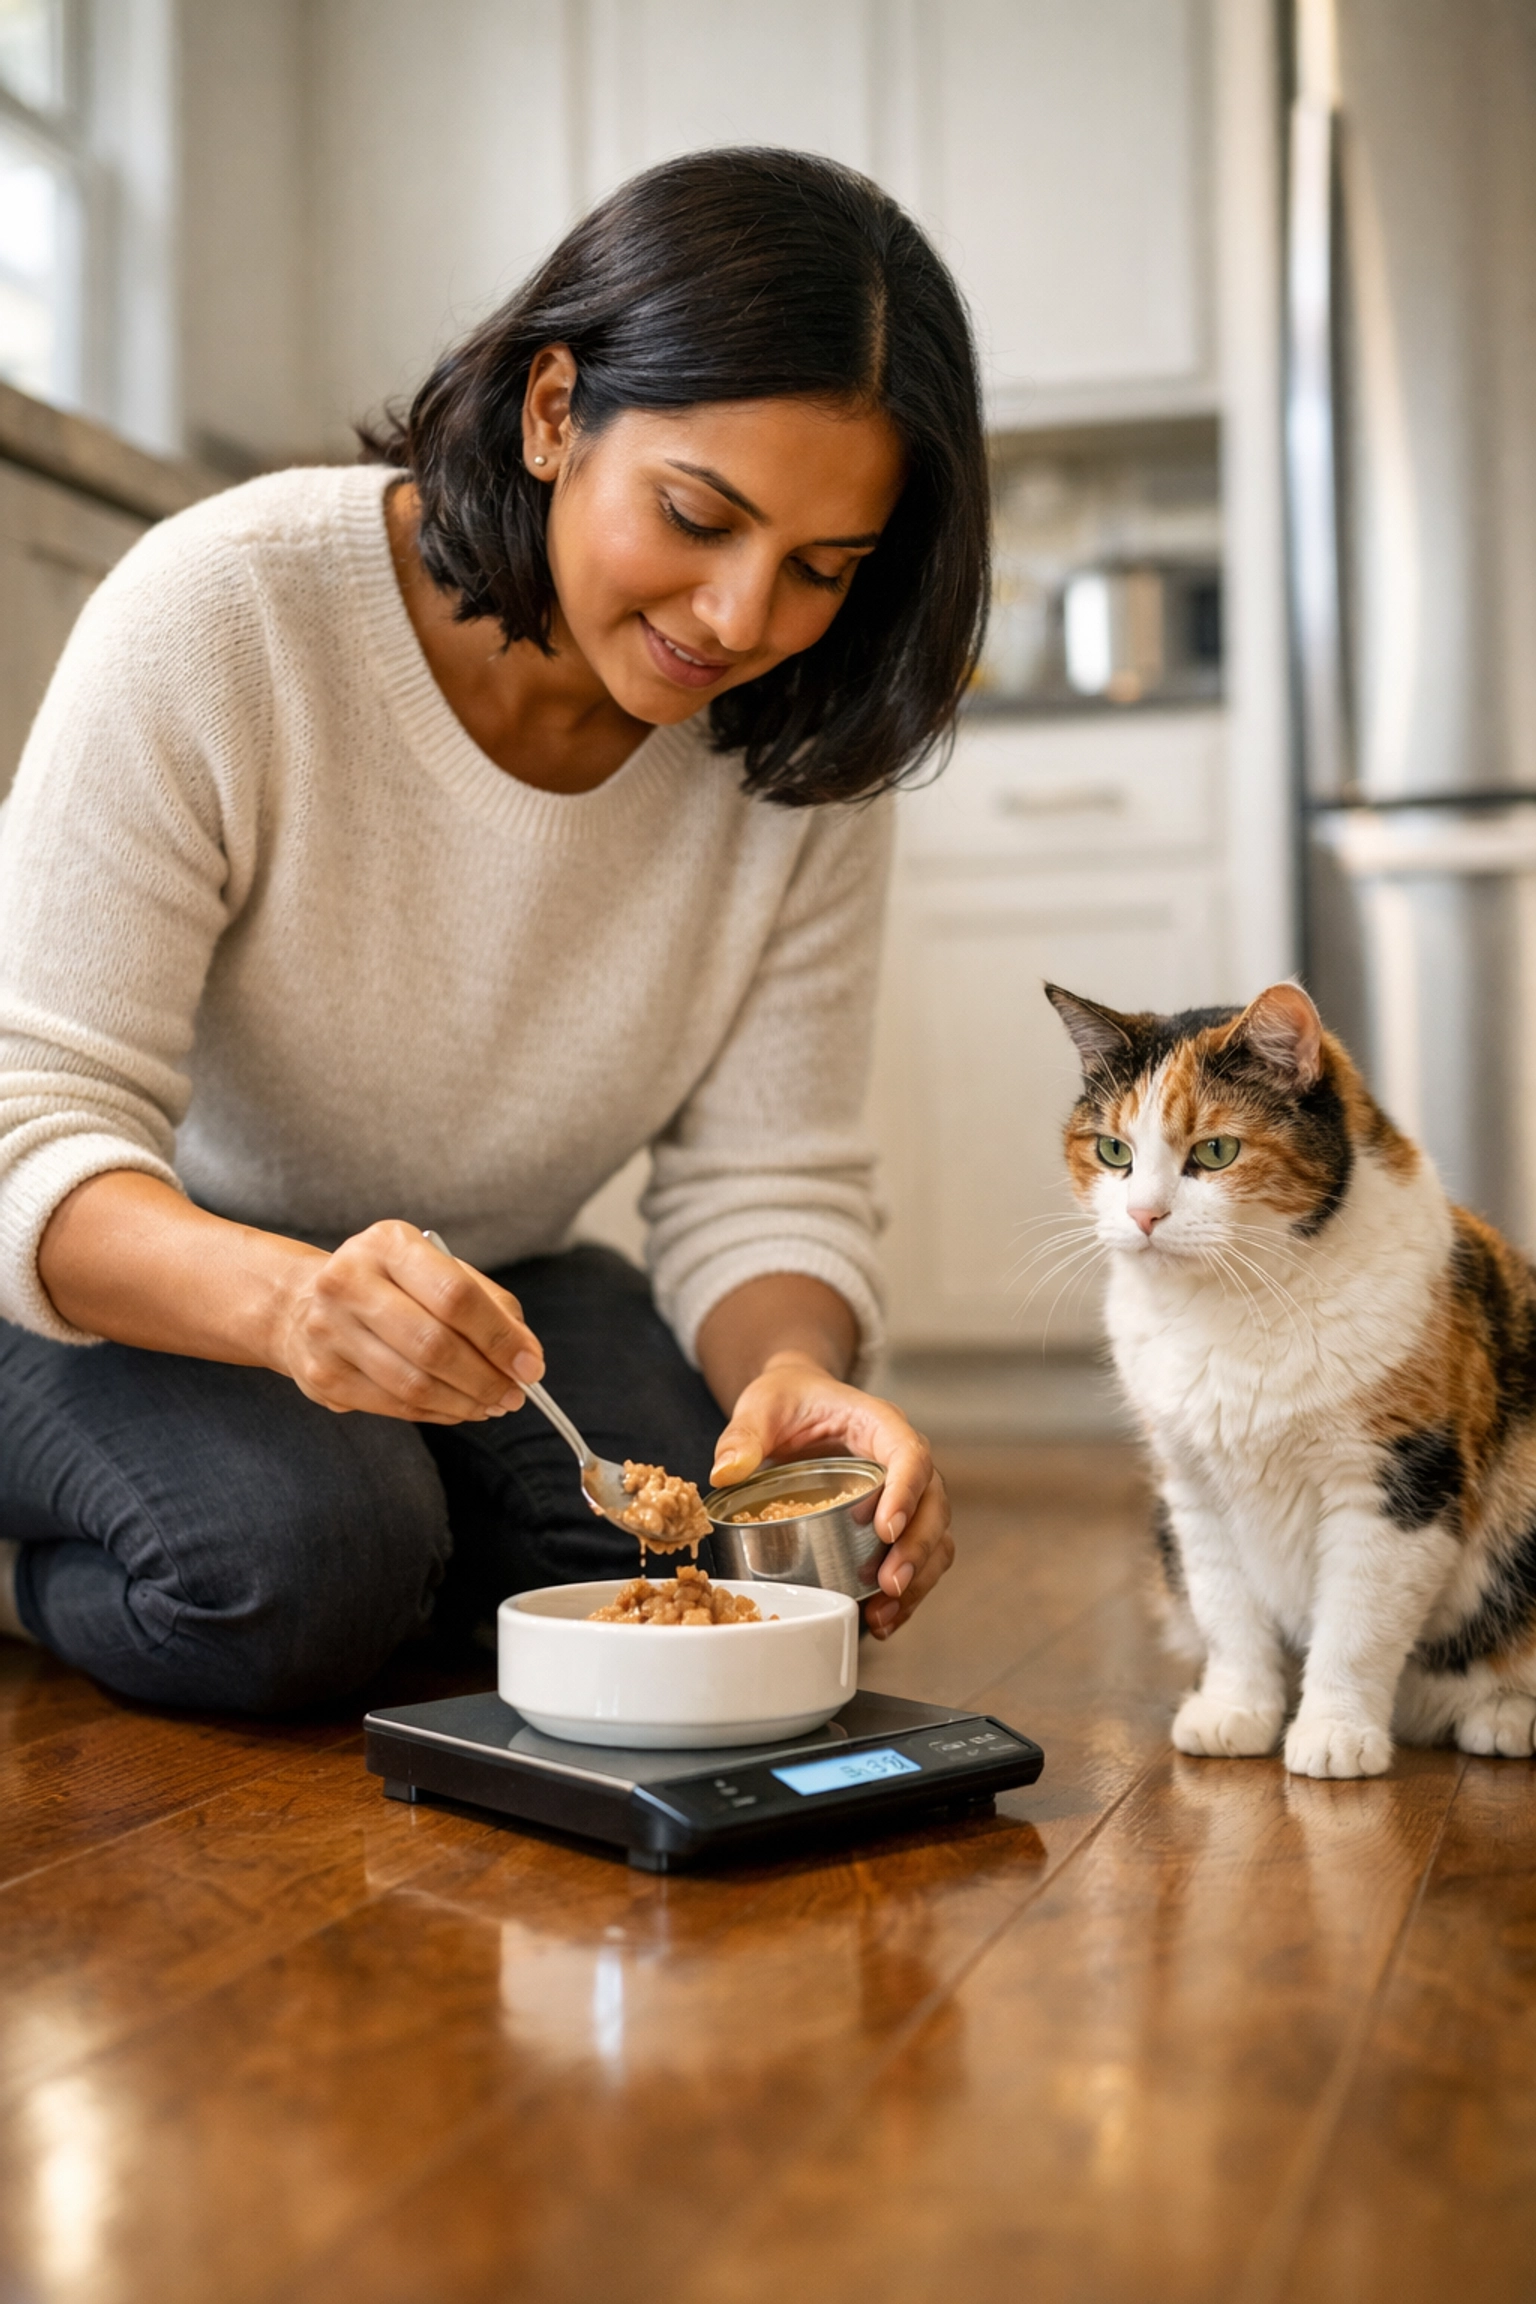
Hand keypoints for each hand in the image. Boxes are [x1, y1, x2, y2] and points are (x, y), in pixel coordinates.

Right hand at [273, 1220, 544, 1421]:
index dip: (499, 1336)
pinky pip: (394, 1405)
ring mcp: (328, 1331)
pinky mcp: (322, 1376)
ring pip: (414, 1384)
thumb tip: (525, 1355)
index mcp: (387, 1245)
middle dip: (485, 1377)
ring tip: (492, 1404)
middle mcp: (349, 1282)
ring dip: (464, 1402)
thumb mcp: (435, 1270)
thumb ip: (487, 1304)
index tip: (530, 1365)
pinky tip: (458, 1409)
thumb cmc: (389, 1285)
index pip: (455, 1295)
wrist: (300, 1302)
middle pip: (434, 1345)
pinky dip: (437, 1413)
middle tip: (514, 1394)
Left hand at [710, 1352, 952, 1638]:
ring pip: (934, 1536)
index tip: (886, 1530)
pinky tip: (880, 1619)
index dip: (906, 1493)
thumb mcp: (761, 1406)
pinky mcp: (894, 1521)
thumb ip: (744, 1436)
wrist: (797, 1401)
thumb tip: (725, 1472)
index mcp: (879, 1423)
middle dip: (916, 1549)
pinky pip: (917, 1557)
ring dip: (917, 1578)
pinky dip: (907, 1592)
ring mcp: (905, 1493)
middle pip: (933, 1503)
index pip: (910, 1454)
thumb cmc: (787, 1398)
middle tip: (888, 1585)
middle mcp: (902, 1458)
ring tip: (883, 1615)